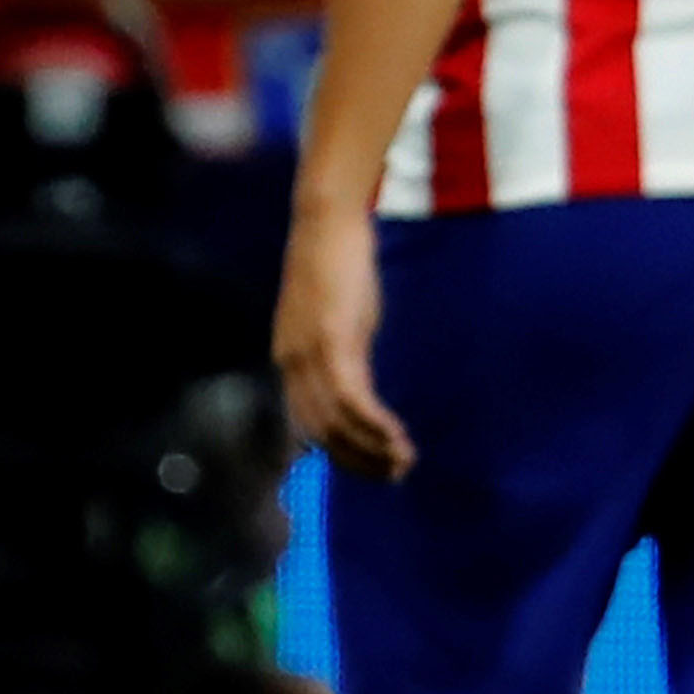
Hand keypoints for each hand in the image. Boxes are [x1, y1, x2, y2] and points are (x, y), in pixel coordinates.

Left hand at [274, 204, 414, 480]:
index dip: (344, 453)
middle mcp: (291, 364)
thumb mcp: (336, 316)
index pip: (311, 426)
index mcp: (289, 361)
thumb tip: (358, 381)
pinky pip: (351, 400)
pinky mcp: (332, 342)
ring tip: (404, 461)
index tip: (376, 466)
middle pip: (323, 433)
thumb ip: (340, 351)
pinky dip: (374, 425)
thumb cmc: (337, 262)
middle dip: (361, 460)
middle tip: (396, 474)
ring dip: (373, 448)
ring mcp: (309, 355)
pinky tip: (397, 437)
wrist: (327, 219)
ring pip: (338, 423)